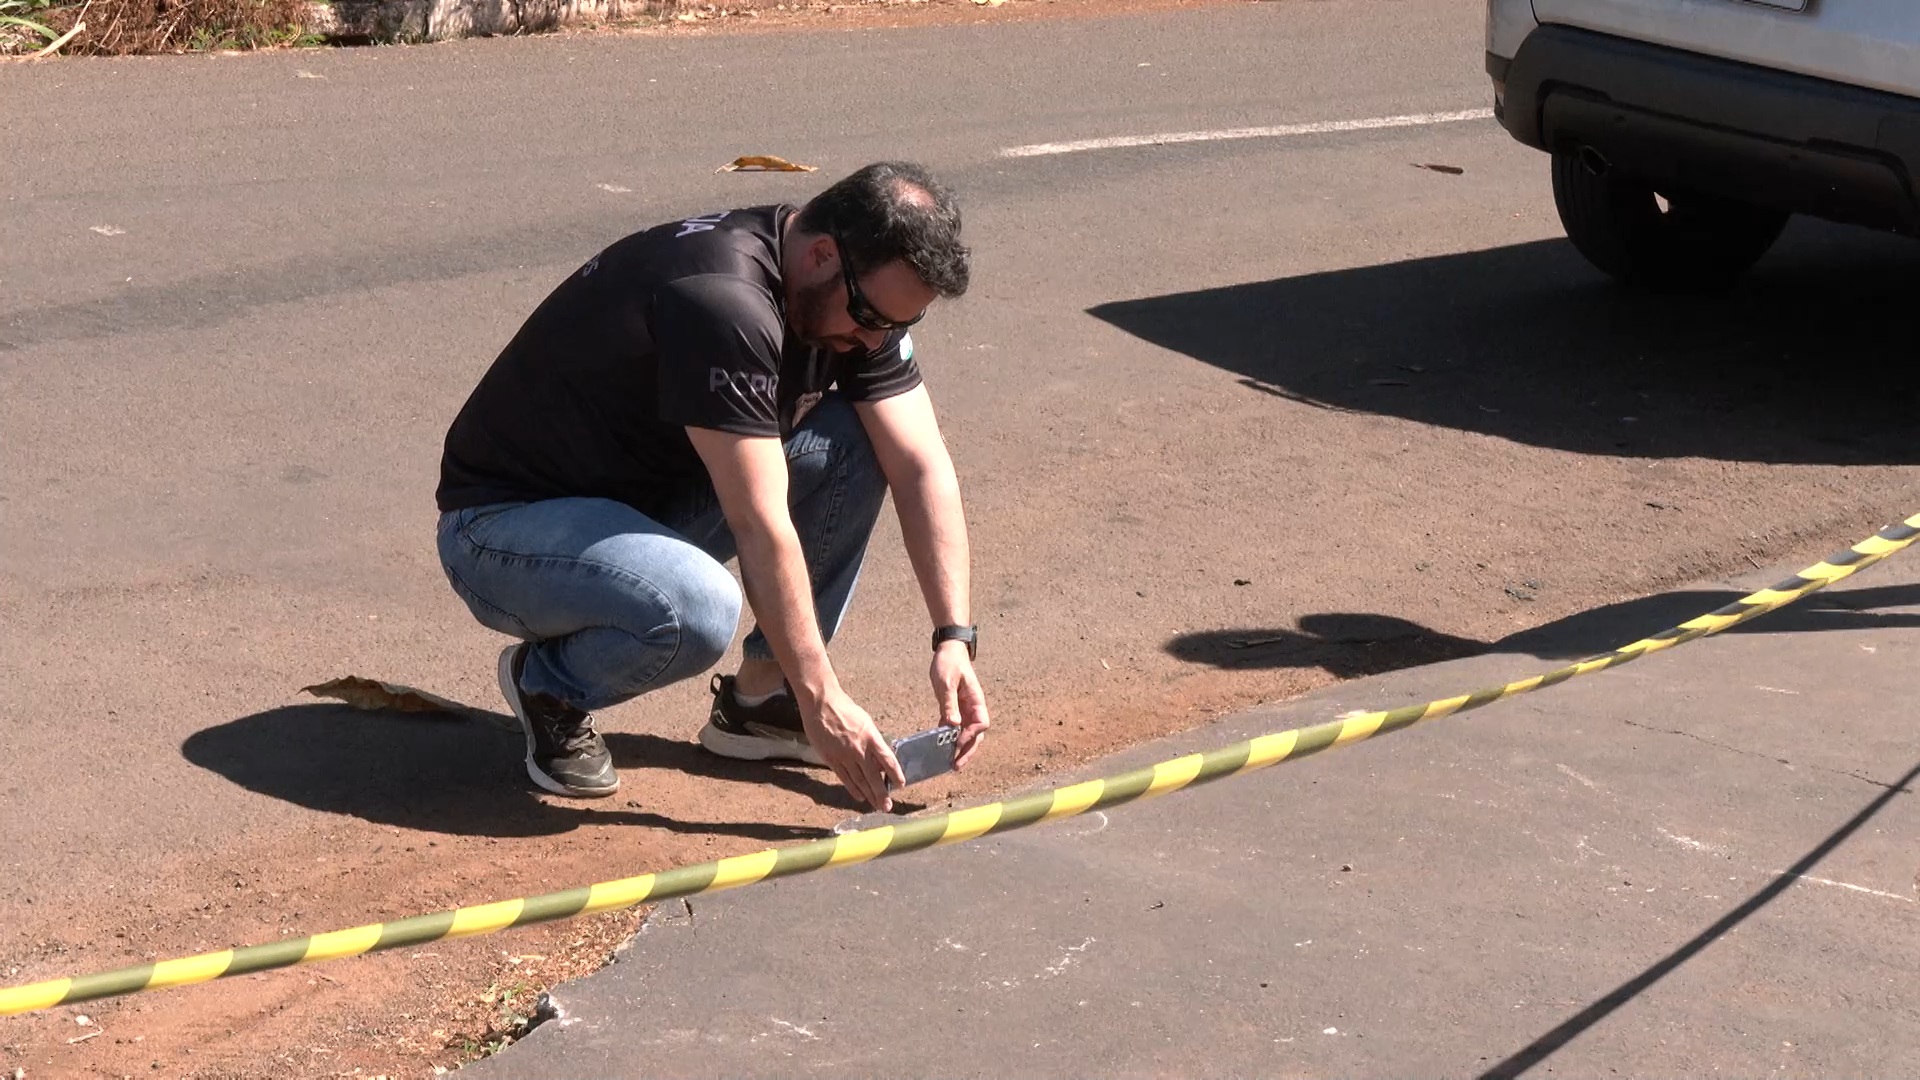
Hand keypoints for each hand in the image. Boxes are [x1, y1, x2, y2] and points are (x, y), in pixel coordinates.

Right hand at [801, 685, 904, 811]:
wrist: (821, 704)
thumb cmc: (845, 709)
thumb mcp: (866, 722)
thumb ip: (873, 740)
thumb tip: (879, 759)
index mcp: (871, 736)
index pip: (887, 759)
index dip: (895, 774)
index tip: (901, 785)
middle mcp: (859, 748)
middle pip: (873, 776)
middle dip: (881, 793)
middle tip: (887, 807)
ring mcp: (844, 755)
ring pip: (859, 780)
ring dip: (868, 795)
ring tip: (876, 806)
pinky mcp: (831, 759)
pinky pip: (844, 778)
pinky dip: (852, 789)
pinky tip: (859, 797)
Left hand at [932, 642, 990, 767]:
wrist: (949, 649)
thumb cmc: (949, 662)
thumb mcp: (946, 682)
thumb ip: (949, 704)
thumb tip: (954, 726)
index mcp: (976, 700)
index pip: (980, 724)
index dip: (971, 736)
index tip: (956, 743)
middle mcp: (973, 707)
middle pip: (976, 734)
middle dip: (968, 751)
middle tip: (956, 765)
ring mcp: (965, 708)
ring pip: (967, 733)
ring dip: (960, 748)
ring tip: (951, 763)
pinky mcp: (955, 708)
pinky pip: (956, 727)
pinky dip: (950, 739)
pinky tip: (940, 748)